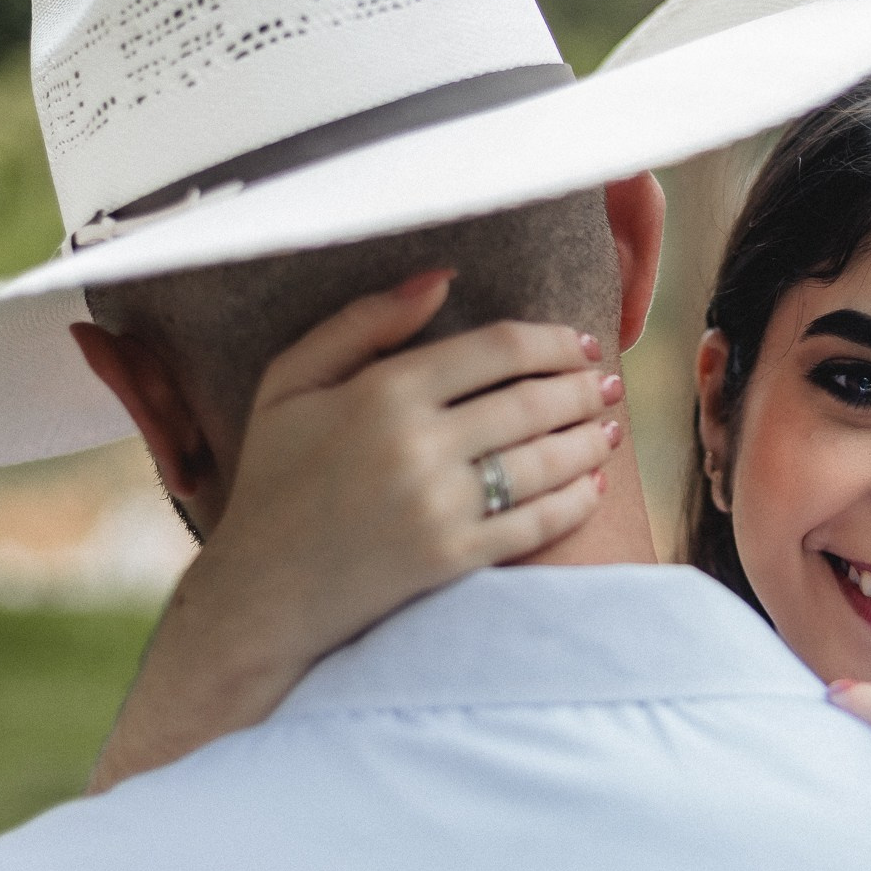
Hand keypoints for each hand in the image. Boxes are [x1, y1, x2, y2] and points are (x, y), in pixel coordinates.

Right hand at [88, 270, 619, 791]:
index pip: (498, 349)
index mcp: (382, 391)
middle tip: (606, 383)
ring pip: (544, 461)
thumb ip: (362, 322)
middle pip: (532, 402)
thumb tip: (442, 276)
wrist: (260, 594)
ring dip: (590, 440)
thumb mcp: (290, 383)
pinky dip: (576, 500)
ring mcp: (439, 506)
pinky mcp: (453, 560)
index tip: (578, 342)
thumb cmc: (275, 479)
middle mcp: (418, 445)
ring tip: (609, 428)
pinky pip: (537, 523)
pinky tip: (593, 485)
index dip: (551, 341)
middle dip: (581, 388)